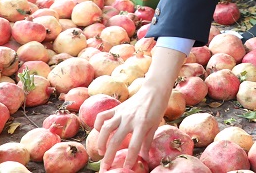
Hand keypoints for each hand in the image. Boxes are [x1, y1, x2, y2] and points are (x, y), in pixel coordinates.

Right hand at [94, 47, 185, 168]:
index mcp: (142, 124)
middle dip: (109, 155)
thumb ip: (147, 143)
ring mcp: (121, 112)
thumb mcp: (155, 126)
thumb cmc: (157, 109)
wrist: (154, 90)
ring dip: (100, 141)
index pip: (134, 145)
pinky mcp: (117, 108)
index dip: (130, 159)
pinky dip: (97, 124)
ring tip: (100, 152)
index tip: (126, 169)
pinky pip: (103, 116)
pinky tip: (97, 131)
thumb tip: (145, 159)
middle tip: (105, 167)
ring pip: (105, 128)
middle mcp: (130, 119)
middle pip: (116, 139)